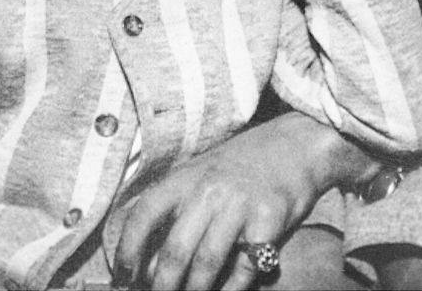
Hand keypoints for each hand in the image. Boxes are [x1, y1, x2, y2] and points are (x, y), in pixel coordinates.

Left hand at [113, 113, 346, 290]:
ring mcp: (239, 205)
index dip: (128, 250)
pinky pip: (243, 270)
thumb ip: (177, 207)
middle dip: (162, 287)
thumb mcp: (203, 174)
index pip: (144, 213)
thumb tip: (148, 262)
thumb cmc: (243, 164)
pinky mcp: (268, 221)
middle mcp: (209, 189)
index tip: (124, 277)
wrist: (297, 144)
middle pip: (173, 252)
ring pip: (205, 266)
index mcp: (187, 176)